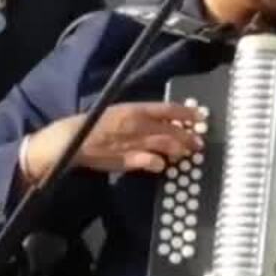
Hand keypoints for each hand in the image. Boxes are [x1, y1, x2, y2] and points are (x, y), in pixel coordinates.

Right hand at [21, 103, 202, 181]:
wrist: (74, 138)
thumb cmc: (96, 124)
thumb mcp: (120, 112)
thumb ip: (140, 116)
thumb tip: (162, 120)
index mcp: (136, 109)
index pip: (168, 109)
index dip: (187, 113)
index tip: (201, 117)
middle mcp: (139, 124)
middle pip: (172, 129)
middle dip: (188, 136)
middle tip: (198, 142)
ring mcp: (135, 142)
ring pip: (165, 145)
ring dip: (178, 150)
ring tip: (185, 154)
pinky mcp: (128, 159)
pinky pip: (150, 161)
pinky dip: (158, 164)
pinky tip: (162, 166)